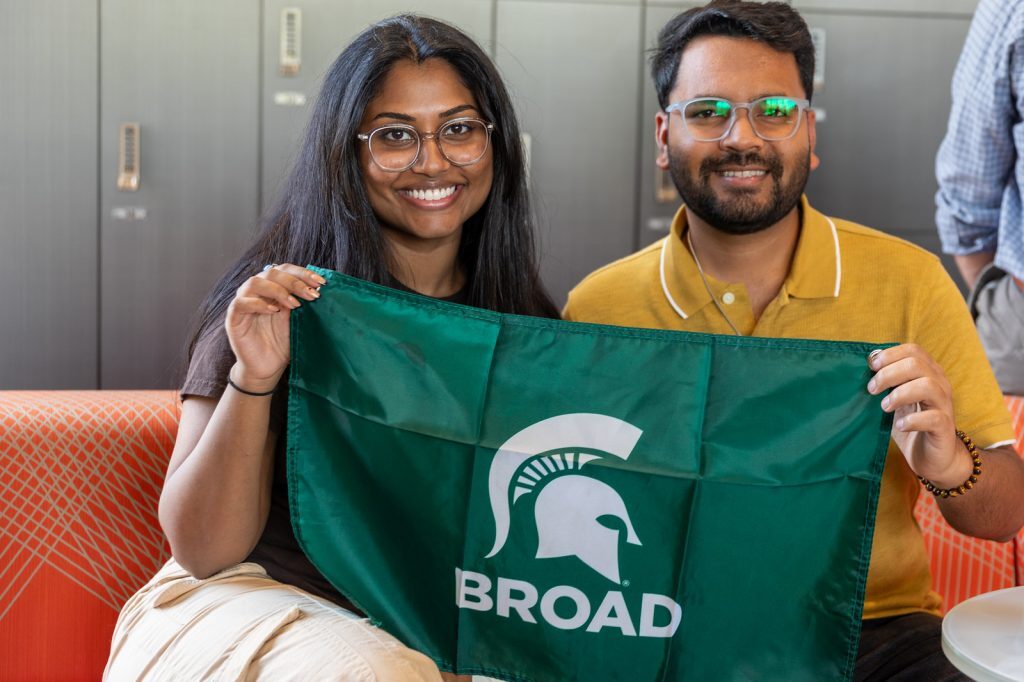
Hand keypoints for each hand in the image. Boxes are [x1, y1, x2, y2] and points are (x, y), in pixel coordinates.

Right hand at [224, 264, 324, 391]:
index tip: (321, 282)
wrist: (268, 368)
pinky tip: (274, 310)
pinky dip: (258, 304)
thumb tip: (320, 288)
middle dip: (295, 282)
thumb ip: (303, 303)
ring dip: (278, 290)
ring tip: (294, 304)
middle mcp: (257, 291)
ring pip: (254, 282)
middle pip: (271, 273)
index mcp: (272, 288)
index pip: (285, 270)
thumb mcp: (297, 320)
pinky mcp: (234, 318)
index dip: (302, 273)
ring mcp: (244, 302)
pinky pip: (241, 303)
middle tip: (312, 294)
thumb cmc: (282, 343)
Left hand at [866, 344, 971, 487]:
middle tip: (871, 389)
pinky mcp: (945, 427)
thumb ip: (883, 385)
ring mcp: (944, 405)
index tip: (870, 366)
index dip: (890, 354)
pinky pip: (933, 418)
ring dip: (900, 393)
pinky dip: (913, 420)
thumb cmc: (909, 423)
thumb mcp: (894, 400)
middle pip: (916, 364)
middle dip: (888, 374)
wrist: (933, 457)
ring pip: (928, 386)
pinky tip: (900, 425)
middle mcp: (939, 384)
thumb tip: (856, 371)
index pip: (913, 350)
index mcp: (927, 372)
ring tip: (884, 407)